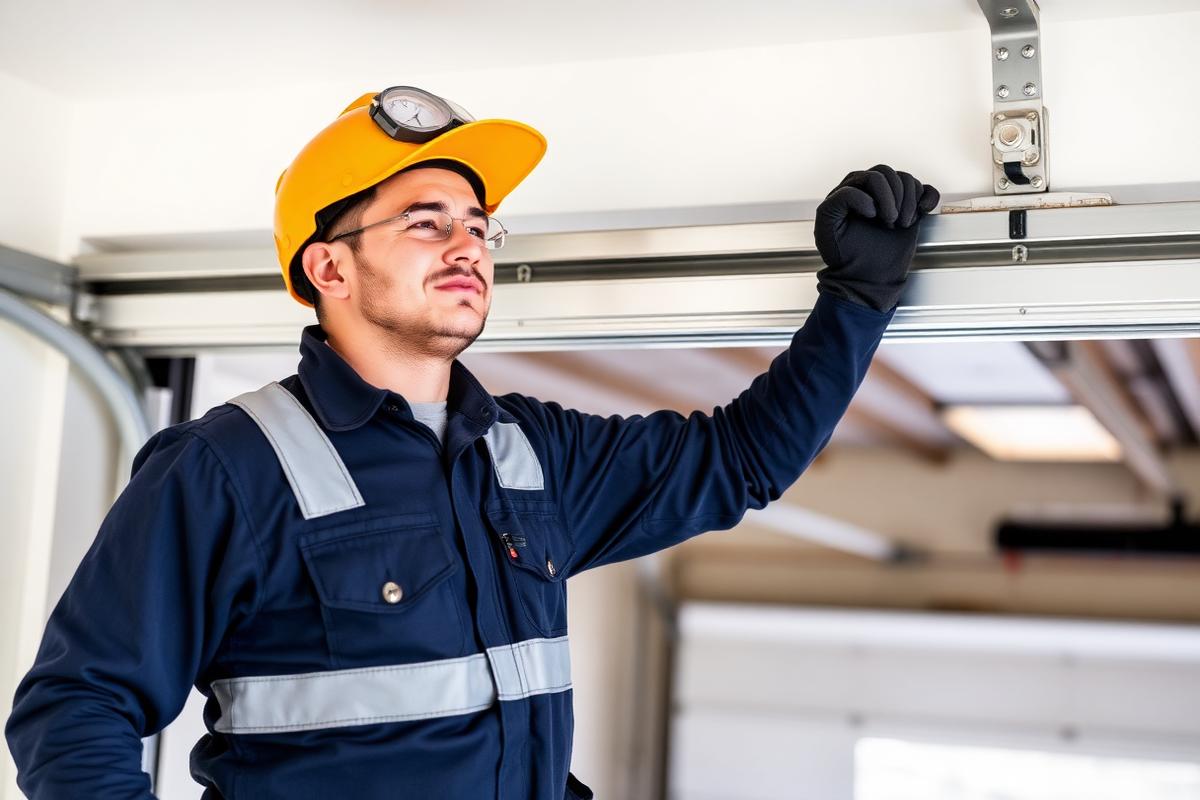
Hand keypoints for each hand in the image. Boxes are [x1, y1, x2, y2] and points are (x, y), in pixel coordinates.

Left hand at [814, 164, 939, 311]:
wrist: (865, 276)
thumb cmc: (844, 254)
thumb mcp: (827, 228)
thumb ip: (837, 204)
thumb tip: (867, 198)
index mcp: (848, 190)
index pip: (868, 177)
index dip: (875, 196)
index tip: (873, 218)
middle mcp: (868, 189)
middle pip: (886, 173)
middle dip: (893, 198)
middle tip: (890, 222)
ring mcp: (890, 197)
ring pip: (906, 178)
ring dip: (908, 201)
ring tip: (902, 224)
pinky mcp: (908, 207)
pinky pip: (924, 189)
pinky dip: (927, 197)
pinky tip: (922, 212)